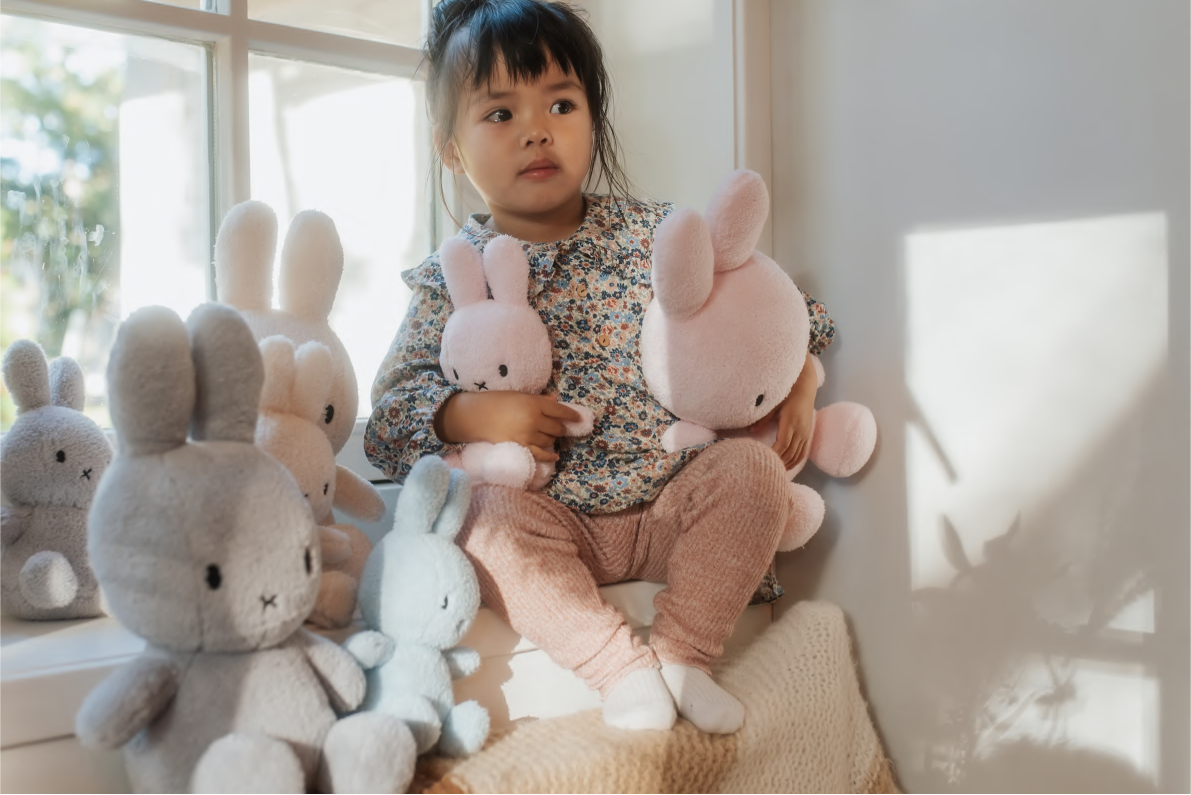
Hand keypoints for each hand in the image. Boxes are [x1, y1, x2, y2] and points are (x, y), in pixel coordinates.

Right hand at [435, 391, 582, 462]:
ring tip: (550, 436)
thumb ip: (540, 400)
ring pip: (550, 440)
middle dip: (561, 428)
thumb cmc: (498, 401)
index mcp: (534, 403)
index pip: (560, 411)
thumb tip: (556, 400)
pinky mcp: (521, 446)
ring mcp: (528, 434)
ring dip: (552, 438)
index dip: (571, 415)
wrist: (478, 416)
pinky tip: (555, 456)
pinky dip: (550, 456)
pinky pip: (541, 453)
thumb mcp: (520, 395)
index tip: (578, 418)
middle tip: (560, 427)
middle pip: (556, 427)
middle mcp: (534, 419)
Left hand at [753, 354, 817, 468]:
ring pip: (797, 454)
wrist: (805, 387)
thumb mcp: (774, 405)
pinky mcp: (808, 433)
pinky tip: (788, 466)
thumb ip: (762, 419)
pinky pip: (803, 452)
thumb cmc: (787, 393)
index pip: (782, 444)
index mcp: (790, 422)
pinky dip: (796, 460)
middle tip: (767, 470)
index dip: (774, 454)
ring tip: (776, 472)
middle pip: (790, 452)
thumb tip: (750, 431)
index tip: (764, 460)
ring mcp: (806, 433)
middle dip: (779, 462)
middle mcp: (800, 430)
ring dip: (787, 464)